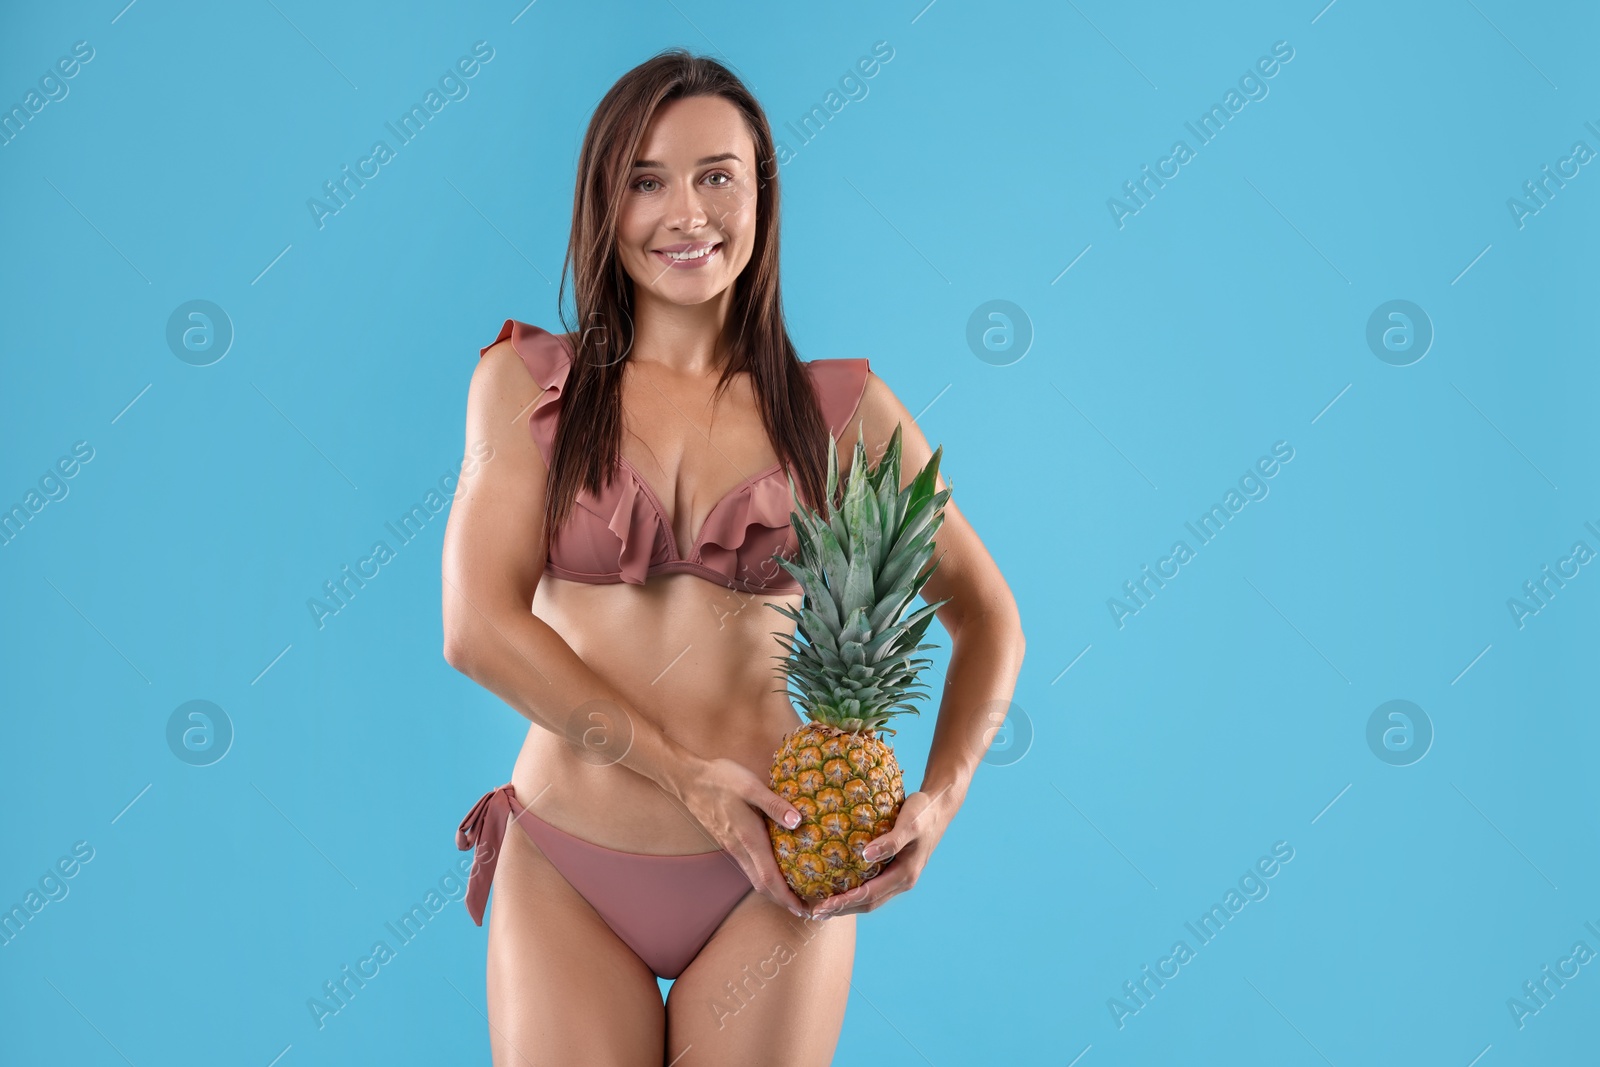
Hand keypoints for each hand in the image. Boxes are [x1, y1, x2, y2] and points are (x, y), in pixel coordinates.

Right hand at [675, 756, 814, 917]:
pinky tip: (774, 868)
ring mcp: (732, 847)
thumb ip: (774, 804)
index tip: (802, 910)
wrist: (689, 779)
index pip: (769, 878)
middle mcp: (740, 849)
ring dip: (774, 890)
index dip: (786, 897)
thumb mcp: (751, 786)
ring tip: (794, 892)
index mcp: (749, 838)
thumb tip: (797, 821)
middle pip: (762, 885)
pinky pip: (749, 866)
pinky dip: (764, 876)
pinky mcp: (729, 841)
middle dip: (783, 900)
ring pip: (754, 878)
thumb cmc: (722, 780)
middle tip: (804, 908)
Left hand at [810, 788, 951, 917]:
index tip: (823, 906)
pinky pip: (874, 887)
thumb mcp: (909, 823)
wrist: (940, 807)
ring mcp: (900, 877)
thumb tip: (865, 855)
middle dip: (842, 910)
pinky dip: (856, 893)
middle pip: (868, 903)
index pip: (869, 895)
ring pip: (871, 898)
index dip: (845, 902)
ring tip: (823, 907)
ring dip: (848, 905)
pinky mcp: (897, 870)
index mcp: (905, 873)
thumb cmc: (923, 812)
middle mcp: (903, 880)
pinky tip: (841, 888)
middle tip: (815, 913)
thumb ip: (890, 841)